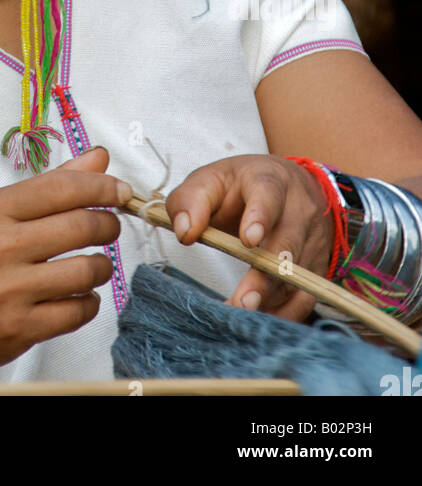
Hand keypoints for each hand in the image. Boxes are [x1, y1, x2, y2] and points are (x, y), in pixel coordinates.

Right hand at [0, 146, 130, 379]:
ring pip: (87, 271)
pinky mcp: (20, 329)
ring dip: (102, 267)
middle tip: (110, 228)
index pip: (62, 188)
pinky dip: (89, 302)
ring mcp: (9, 291)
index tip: (122, 191)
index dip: (102, 187)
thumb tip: (99, 158)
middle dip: (108, 226)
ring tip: (95, 265)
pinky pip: (79, 312)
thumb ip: (51, 185)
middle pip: (82, 226)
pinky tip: (80, 296)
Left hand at [164, 154, 334, 321]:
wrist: (288, 187)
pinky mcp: (317, 266)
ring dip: (272, 299)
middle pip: (287, 243)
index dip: (260, 216)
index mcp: (269, 180)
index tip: (248, 240)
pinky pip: (308, 296)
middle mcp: (298, 208)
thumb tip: (184, 232)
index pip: (269, 194)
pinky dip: (286, 314)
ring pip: (299, 274)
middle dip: (266, 275)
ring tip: (244, 316)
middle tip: (243, 301)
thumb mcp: (210, 181)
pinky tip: (261, 322)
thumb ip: (189, 200)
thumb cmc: (240, 188)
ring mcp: (313, 239)